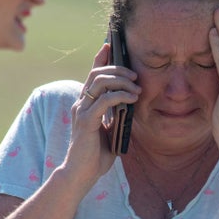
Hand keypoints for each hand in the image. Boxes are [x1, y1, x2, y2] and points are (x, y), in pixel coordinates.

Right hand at [64, 42, 140, 187]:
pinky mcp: (86, 121)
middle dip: (118, 68)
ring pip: (100, 82)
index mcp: (86, 103)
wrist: (82, 174)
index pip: (92, 74)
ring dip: (121, 81)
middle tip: (135, 75)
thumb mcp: (110, 130)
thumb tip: (131, 102)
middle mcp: (81, 103)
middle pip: (97, 73)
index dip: (100, 57)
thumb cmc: (96, 155)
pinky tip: (132, 99)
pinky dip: (120, 96)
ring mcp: (82, 111)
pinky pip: (105, 100)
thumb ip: (116, 115)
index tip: (111, 44)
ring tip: (137, 88)